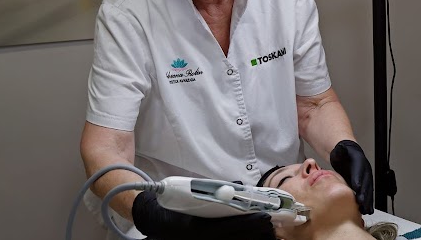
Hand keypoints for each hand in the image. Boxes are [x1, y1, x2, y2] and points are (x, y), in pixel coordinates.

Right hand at [132, 191, 276, 239]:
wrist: (150, 216)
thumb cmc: (167, 202)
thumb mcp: (187, 194)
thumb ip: (209, 191)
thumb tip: (234, 187)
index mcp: (194, 229)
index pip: (227, 228)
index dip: (247, 223)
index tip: (264, 216)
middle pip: (233, 238)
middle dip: (253, 231)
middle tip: (270, 222)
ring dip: (249, 236)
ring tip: (266, 228)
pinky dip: (239, 238)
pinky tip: (251, 234)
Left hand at [330, 139, 374, 213]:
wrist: (346, 153)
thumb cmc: (343, 152)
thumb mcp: (340, 149)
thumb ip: (341, 150)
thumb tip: (341, 148)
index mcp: (359, 160)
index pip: (359, 170)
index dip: (358, 179)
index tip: (357, 188)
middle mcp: (365, 170)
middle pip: (366, 182)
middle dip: (364, 193)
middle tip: (362, 202)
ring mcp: (365, 177)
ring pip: (368, 190)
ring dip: (367, 200)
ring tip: (365, 210)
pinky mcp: (363, 184)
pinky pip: (367, 193)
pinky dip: (367, 202)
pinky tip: (366, 210)